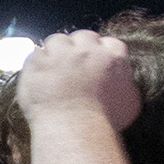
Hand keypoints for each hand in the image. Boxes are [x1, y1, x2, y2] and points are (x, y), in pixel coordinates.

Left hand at [17, 29, 141, 135]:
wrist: (74, 127)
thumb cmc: (105, 120)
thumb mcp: (129, 101)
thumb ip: (124, 83)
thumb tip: (119, 81)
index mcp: (113, 56)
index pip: (109, 42)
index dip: (100, 51)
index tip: (94, 62)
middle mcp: (87, 50)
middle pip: (82, 36)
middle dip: (78, 47)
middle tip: (72, 64)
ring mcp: (60, 54)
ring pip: (56, 40)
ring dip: (55, 51)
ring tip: (53, 68)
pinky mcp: (36, 62)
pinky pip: (34, 54)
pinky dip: (37, 63)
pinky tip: (38, 76)